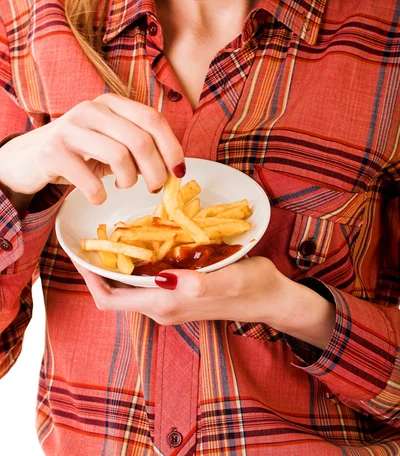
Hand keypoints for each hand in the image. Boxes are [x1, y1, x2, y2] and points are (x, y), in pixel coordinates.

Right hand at [0, 94, 184, 203]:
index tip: (179, 171)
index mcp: (111, 103)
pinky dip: (99, 194)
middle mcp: (91, 109)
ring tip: (122, 186)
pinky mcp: (53, 151)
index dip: (171, 146)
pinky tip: (98, 196)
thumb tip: (172, 169)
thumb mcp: (110, 142)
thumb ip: (138, 148)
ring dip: (129, 181)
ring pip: (119, 156)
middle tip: (154, 188)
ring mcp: (70, 128)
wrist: (28, 157)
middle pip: (140, 139)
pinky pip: (90, 179)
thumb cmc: (78, 152)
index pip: (152, 119)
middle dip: (155, 171)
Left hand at [74, 256, 335, 348]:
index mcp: (165, 304)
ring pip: (129, 284)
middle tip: (92, 233)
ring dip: (117, 262)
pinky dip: (137, 261)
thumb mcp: (230, 280)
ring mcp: (170, 301)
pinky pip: (146, 279)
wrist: (273, 299)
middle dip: (98, 266)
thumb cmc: (253, 288)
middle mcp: (161, 306)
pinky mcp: (179, 292)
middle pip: (114, 291)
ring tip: (112, 231)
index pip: (109, 299)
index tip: (79, 250)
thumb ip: (199, 283)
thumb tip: (166, 278)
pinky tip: (144, 237)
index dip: (88, 277)